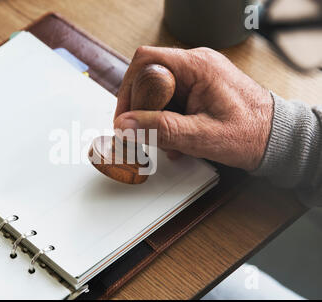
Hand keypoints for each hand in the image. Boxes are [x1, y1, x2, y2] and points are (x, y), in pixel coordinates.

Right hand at [114, 46, 273, 170]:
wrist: (276, 138)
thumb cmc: (251, 134)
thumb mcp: (201, 136)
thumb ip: (161, 129)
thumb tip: (126, 124)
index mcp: (198, 66)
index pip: (146, 62)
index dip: (129, 89)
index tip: (124, 117)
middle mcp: (197, 65)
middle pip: (149, 78)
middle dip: (142, 109)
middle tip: (144, 133)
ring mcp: (198, 76)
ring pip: (158, 92)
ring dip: (156, 119)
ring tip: (168, 141)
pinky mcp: (199, 88)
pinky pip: (172, 100)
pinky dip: (167, 120)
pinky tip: (177, 139)